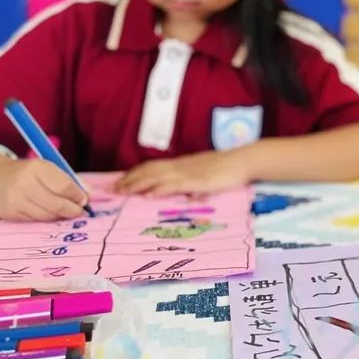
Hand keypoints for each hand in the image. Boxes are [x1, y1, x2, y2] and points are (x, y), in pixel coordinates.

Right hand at [0, 156, 87, 220]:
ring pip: (47, 215)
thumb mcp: (47, 169)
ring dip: (60, 216)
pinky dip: (46, 218)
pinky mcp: (10, 212)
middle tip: (79, 211)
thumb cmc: (27, 173)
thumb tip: (88, 196)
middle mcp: (25, 183)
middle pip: (57, 203)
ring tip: (65, 212)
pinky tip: (49, 214)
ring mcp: (16, 199)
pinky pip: (35, 220)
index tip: (84, 200)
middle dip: (73, 210)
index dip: (78, 196)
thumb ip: (69, 181)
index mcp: (38, 167)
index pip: (65, 186)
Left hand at [114, 151, 243, 195]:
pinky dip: (159, 189)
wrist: (244, 161)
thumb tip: (190, 196)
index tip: (121, 180)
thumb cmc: (229, 169)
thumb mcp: (209, 177)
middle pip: (150, 170)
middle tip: (113, 188)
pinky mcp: (197, 181)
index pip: (154, 166)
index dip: (136, 173)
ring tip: (123, 191)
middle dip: (130, 179)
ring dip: (138, 184)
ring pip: (157, 176)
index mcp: (183, 164)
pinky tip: (149, 194)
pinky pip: (174, 185)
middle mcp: (181, 166)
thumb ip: (197, 186)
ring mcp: (188, 173)